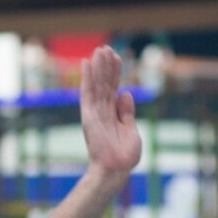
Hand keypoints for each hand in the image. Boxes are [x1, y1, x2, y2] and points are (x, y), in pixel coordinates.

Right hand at [79, 46, 140, 176]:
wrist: (116, 169)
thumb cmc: (124, 154)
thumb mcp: (131, 129)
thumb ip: (127, 111)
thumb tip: (126, 93)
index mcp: (112, 113)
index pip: (113, 88)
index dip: (115, 73)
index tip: (118, 57)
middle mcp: (101, 111)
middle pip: (104, 83)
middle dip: (106, 65)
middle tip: (107, 47)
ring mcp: (94, 112)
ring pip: (96, 85)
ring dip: (97, 67)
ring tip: (99, 50)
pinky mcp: (89, 116)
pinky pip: (87, 94)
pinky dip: (87, 78)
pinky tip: (86, 64)